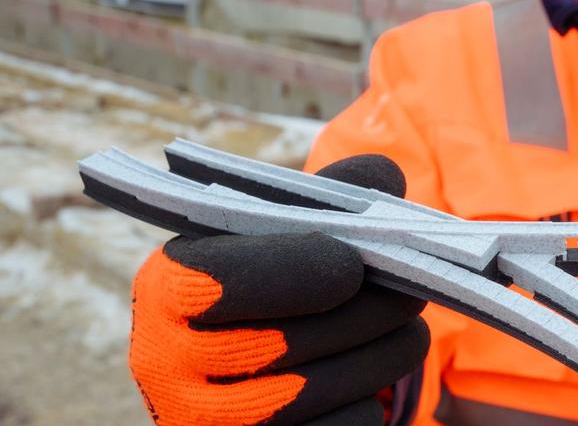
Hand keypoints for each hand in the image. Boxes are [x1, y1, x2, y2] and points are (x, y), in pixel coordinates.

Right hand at [128, 156, 428, 424]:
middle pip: (284, 340)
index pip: (220, 279)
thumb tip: (384, 175)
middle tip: (413, 292)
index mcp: (166, 287)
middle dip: (368, 312)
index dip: (296, 270)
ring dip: (380, 355)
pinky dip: (364, 405)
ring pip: (313, 391)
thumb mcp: (287, 234)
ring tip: (408, 329)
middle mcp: (164, 360)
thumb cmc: (275, 284)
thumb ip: (332, 196)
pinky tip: (369, 379)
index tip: (353, 265)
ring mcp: (198, 420)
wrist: (244, 373)